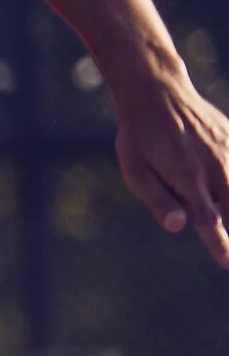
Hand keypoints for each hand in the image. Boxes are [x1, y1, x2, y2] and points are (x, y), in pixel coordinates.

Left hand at [115, 79, 228, 268]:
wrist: (158, 92)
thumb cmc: (139, 136)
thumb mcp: (136, 170)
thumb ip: (159, 200)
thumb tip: (179, 227)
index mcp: (188, 177)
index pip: (207, 220)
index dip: (219, 244)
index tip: (227, 263)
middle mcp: (215, 165)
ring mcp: (228, 151)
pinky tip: (227, 192)